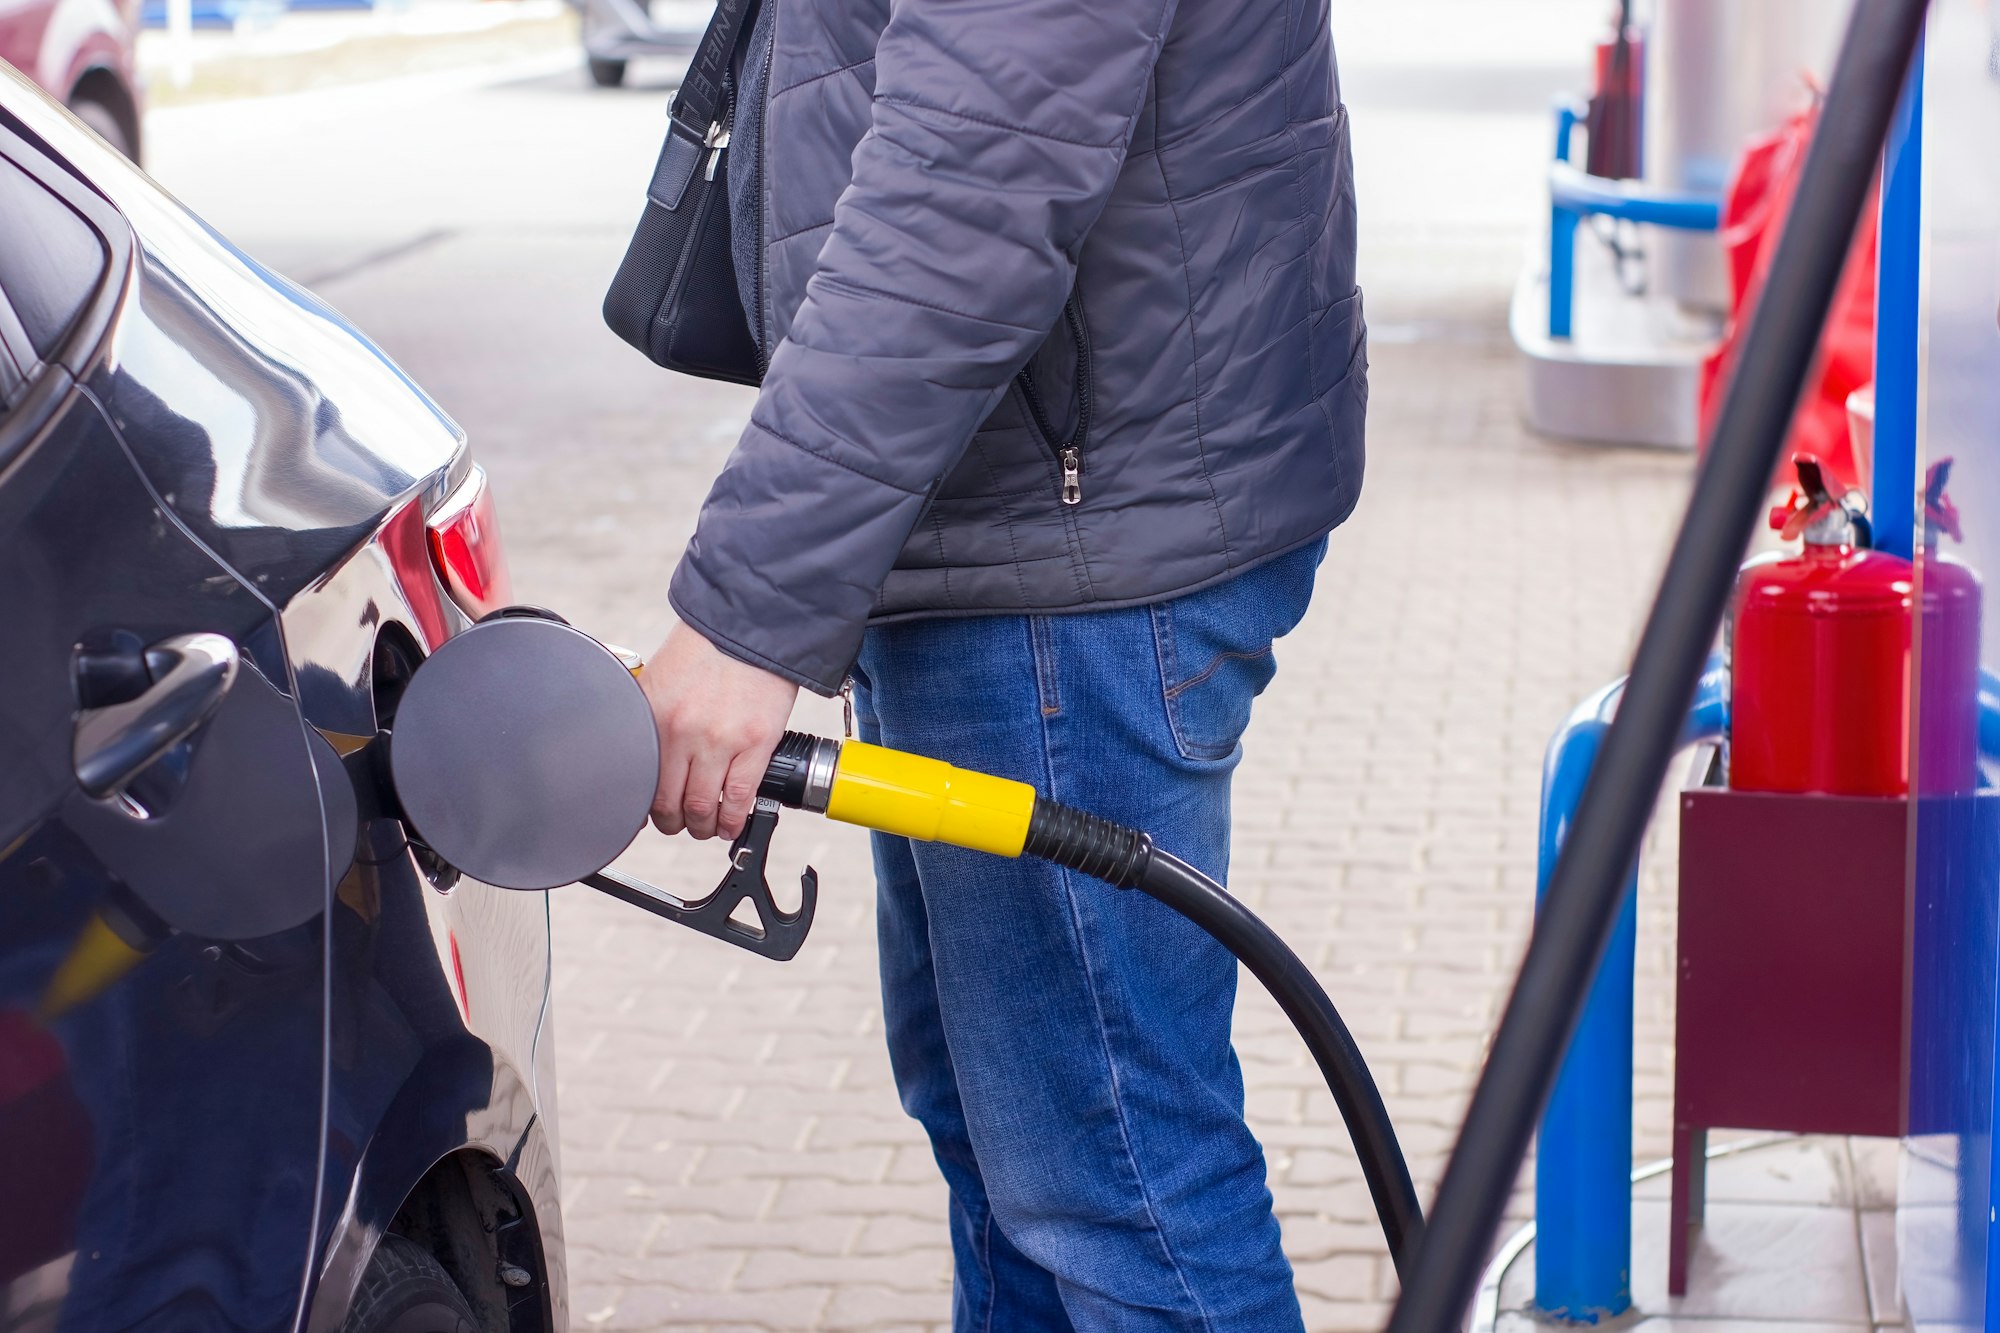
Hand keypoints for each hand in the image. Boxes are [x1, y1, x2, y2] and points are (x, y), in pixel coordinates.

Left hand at [639, 621, 798, 840]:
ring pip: (702, 808)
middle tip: (679, 822)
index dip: (641, 808)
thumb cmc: (707, 647)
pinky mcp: (755, 743)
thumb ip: (650, 716)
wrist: (752, 624)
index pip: (639, 780)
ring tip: (706, 825)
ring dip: (702, 826)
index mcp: (654, 714)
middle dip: (673, 822)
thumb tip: (642, 758)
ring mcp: (719, 740)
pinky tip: (730, 823)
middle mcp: (681, 731)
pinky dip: (732, 819)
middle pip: (668, 803)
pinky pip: (738, 798)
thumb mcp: (660, 677)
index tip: (647, 814)